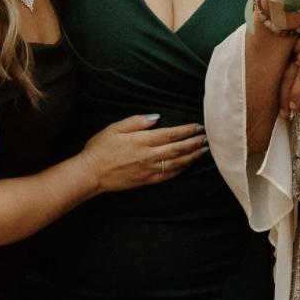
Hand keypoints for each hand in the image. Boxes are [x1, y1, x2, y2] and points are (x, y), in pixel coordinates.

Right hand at [81, 115, 207, 193]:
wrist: (91, 174)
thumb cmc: (100, 148)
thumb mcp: (115, 128)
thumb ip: (137, 122)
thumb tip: (157, 118)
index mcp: (142, 141)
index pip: (171, 134)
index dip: (187, 130)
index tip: (198, 126)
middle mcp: (149, 156)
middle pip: (179, 149)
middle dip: (195, 142)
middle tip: (207, 137)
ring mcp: (150, 170)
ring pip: (178, 163)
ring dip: (193, 156)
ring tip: (204, 150)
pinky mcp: (148, 180)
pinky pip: (170, 175)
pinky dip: (182, 169)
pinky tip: (189, 164)